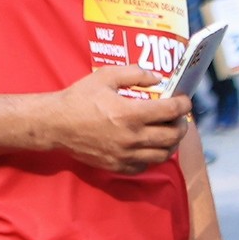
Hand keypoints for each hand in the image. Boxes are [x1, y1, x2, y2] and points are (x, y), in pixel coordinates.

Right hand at [49, 66, 189, 171]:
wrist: (53, 124)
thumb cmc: (78, 99)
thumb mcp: (105, 77)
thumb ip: (134, 74)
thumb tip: (157, 78)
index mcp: (130, 114)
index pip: (171, 111)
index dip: (184, 104)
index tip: (185, 101)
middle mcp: (131, 137)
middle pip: (173, 135)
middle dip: (182, 125)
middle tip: (179, 118)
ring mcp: (125, 154)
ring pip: (163, 154)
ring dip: (171, 143)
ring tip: (168, 132)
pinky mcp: (116, 165)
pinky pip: (145, 166)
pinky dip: (152, 157)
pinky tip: (149, 146)